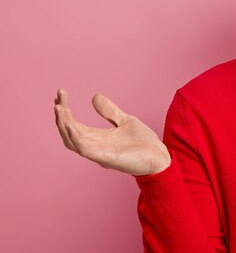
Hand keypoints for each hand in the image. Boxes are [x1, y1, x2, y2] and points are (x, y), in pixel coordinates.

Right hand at [53, 88, 170, 175]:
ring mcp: (98, 153)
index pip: (74, 124)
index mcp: (97, 138)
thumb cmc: (144, 143)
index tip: (61, 94)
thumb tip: (94, 96)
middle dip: (61, 115)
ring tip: (58, 108)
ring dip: (63, 125)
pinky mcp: (106, 158)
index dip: (65, 111)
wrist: (161, 157)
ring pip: (72, 141)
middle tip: (57, 98)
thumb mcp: (125, 121)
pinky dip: (75, 138)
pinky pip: (84, 149)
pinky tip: (70, 125)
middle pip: (69, 131)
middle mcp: (94, 146)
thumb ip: (110, 112)